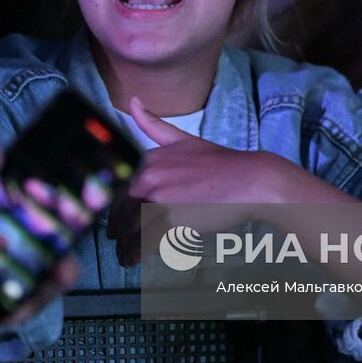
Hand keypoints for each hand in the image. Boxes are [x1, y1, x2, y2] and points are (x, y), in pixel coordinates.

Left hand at [111, 97, 294, 265]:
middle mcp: (149, 178)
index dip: (113, 207)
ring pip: (131, 229)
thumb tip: (133, 102)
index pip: (118, 188)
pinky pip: (147, 242)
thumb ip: (154, 125)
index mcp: (149, 160)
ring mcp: (160, 200)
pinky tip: (135, 261)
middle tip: (115, 240)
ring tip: (124, 256)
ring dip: (124, 246)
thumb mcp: (183, 139)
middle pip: (121, 211)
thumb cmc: (220, 163)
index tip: (112, 219)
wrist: (249, 180)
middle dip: (116, 229)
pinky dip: (137, 254)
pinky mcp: (172, 221)